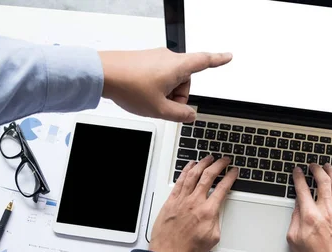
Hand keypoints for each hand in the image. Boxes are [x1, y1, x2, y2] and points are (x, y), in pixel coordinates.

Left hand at [99, 48, 231, 122]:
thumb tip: (190, 115)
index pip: (205, 61)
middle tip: (162, 105)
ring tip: (148, 99)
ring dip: (165, 93)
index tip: (228, 57)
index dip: (218, 60)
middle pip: (185, 80)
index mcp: (178, 67)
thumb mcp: (160, 109)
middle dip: (178, 96)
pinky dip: (155, 87)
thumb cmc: (129, 86)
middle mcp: (169, 58)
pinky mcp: (145, 60)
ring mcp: (156, 58)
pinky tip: (141, 93)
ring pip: (171, 80)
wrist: (103, 74)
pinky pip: (158, 76)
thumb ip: (180, 115)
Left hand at [150, 156, 238, 251]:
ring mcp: (181, 200)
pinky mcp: (171, 201)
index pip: (222, 188)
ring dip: (202, 164)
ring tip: (209, 158)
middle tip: (224, 160)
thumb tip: (216, 213)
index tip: (234, 172)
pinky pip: (179, 181)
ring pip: (193, 175)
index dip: (230, 177)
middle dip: (218, 165)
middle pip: (208, 176)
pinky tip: (190, 166)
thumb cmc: (188, 249)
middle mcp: (195, 202)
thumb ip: (216, 222)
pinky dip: (186, 171)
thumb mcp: (213, 238)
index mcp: (208, 211)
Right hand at [286, 164, 331, 251]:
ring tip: (327, 166)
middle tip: (313, 165)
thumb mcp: (293, 238)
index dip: (299, 177)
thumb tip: (298, 204)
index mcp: (310, 217)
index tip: (297, 171)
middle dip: (317, 170)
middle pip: (323, 183)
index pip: (303, 189)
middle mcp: (326, 213)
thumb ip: (295, 218)